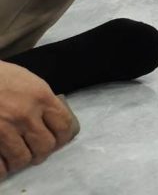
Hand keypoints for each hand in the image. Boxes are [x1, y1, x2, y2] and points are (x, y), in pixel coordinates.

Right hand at [0, 62, 77, 179]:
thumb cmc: (0, 77)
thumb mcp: (28, 81)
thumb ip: (41, 100)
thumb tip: (52, 120)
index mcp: (41, 97)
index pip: (64, 125)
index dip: (62, 137)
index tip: (57, 140)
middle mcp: (26, 114)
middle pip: (46, 146)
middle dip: (41, 151)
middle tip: (34, 151)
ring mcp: (5, 129)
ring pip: (23, 159)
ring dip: (21, 161)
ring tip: (16, 157)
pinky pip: (0, 166)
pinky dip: (2, 169)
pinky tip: (1, 164)